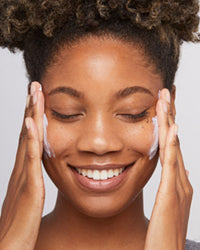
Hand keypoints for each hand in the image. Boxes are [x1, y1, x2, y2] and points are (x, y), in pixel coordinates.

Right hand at [0, 82, 44, 249]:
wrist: (9, 248)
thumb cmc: (19, 226)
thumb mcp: (27, 198)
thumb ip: (31, 182)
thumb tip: (36, 169)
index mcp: (23, 171)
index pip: (27, 138)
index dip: (31, 118)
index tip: (36, 100)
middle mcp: (21, 169)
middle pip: (26, 132)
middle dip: (30, 108)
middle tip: (35, 86)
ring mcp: (23, 176)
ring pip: (27, 139)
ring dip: (31, 115)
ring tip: (34, 93)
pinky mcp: (29, 188)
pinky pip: (30, 159)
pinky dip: (31, 139)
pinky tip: (31, 123)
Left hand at [144, 88, 192, 249]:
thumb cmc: (164, 232)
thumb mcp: (168, 203)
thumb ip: (173, 185)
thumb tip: (178, 169)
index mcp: (178, 180)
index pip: (172, 145)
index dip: (169, 124)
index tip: (163, 106)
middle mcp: (181, 179)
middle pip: (174, 140)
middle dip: (170, 115)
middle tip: (165, 92)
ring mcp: (178, 185)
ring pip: (173, 146)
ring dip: (169, 121)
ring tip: (165, 99)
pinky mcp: (171, 194)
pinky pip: (171, 165)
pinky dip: (172, 145)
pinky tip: (173, 129)